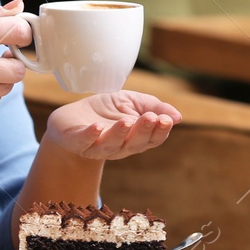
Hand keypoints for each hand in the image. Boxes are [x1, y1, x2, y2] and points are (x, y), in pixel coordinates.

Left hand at [43, 91, 181, 159]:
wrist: (72, 117)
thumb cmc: (106, 111)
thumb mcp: (132, 103)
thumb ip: (154, 107)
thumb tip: (177, 117)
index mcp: (135, 138)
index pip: (152, 138)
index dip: (160, 131)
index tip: (167, 120)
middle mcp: (119, 146)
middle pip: (134, 143)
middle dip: (143, 131)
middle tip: (151, 118)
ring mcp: (97, 146)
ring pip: (111, 145)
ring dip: (119, 134)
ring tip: (126, 122)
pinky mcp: (77, 141)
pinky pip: (84, 141)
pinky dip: (90, 135)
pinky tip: (96, 127)